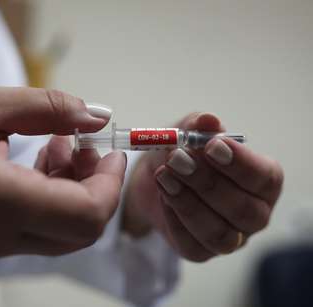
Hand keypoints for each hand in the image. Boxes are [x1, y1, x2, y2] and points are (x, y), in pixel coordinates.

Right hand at [0, 86, 126, 263]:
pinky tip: (32, 167)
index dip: (111, 183)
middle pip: (81, 231)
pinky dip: (47, 202)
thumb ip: (48, 108)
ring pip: (59, 234)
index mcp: (1, 202)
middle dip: (96, 188)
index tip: (110, 150)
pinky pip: (33, 233)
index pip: (87, 214)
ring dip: (72, 192)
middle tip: (82, 146)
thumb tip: (96, 115)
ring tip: (55, 147)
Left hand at [123, 113, 282, 261]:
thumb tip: (209, 120)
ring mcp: (229, 237)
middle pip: (243, 210)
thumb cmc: (181, 153)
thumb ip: (197, 126)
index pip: (265, 178)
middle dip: (207, 182)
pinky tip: (162, 195)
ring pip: (219, 234)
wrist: (153, 177)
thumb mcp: (186, 132)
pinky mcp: (200, 251)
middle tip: (176, 158)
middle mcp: (252, 213)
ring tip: (163, 175)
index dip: (240, 163)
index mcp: (260, 182)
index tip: (211, 145)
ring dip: (188, 203)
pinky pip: (192, 245)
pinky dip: (174, 219)